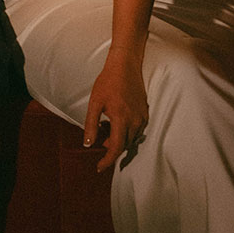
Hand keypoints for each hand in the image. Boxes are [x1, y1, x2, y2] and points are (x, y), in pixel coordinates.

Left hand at [83, 50, 148, 172]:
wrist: (125, 65)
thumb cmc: (107, 82)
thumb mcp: (95, 103)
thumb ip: (91, 125)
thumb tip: (88, 145)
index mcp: (121, 118)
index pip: (116, 147)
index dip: (107, 160)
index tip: (99, 167)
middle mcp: (135, 120)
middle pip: (124, 145)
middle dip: (111, 148)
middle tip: (99, 139)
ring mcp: (142, 117)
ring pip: (131, 139)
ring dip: (119, 139)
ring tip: (106, 126)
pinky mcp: (145, 113)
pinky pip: (137, 130)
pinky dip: (126, 132)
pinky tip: (116, 121)